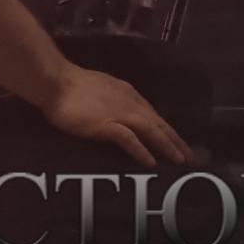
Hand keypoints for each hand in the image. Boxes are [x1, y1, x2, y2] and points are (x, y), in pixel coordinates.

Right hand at [39, 64, 189, 168]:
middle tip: (189, 157)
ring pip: (151, 130)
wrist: (55, 82)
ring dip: (166, 146)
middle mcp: (129, 103)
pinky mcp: (107, 124)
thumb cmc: (70, 86)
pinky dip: (142, 150)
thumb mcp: (99, 91)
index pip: (153, 114)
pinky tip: (151, 162)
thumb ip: (112, 101)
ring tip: (179, 160)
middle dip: (175, 140)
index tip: (178, 141)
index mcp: (127, 94)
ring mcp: (120, 113)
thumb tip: (117, 114)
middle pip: (158, 123)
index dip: (167, 129)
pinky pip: (129, 139)